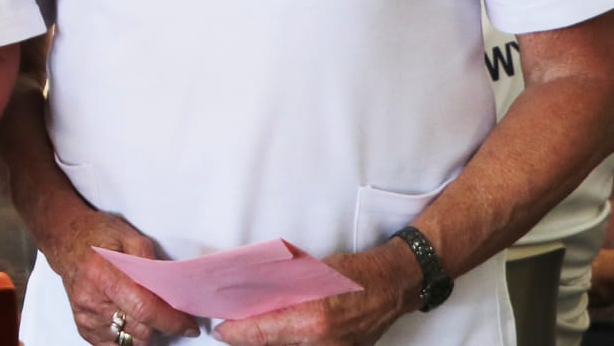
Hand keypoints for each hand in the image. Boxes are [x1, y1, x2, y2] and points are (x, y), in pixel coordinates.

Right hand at [34, 205, 197, 343]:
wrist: (64, 239)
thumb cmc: (95, 235)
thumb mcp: (129, 236)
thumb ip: (151, 262)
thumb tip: (172, 288)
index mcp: (103, 273)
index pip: (144, 309)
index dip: (171, 321)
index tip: (188, 326)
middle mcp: (91, 299)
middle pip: (140, 330)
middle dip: (162, 327)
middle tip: (170, 315)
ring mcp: (86, 316)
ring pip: (130, 342)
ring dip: (147, 334)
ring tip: (148, 314)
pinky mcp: (84, 327)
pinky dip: (129, 337)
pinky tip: (131, 321)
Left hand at [212, 245, 416, 345]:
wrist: (393, 286)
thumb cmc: (355, 274)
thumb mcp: (309, 274)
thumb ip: (280, 289)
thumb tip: (249, 293)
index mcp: (312, 318)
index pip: (260, 333)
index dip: (235, 333)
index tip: (220, 331)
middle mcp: (322, 342)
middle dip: (250, 339)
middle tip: (233, 329)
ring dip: (270, 342)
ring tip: (256, 330)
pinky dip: (291, 343)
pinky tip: (284, 334)